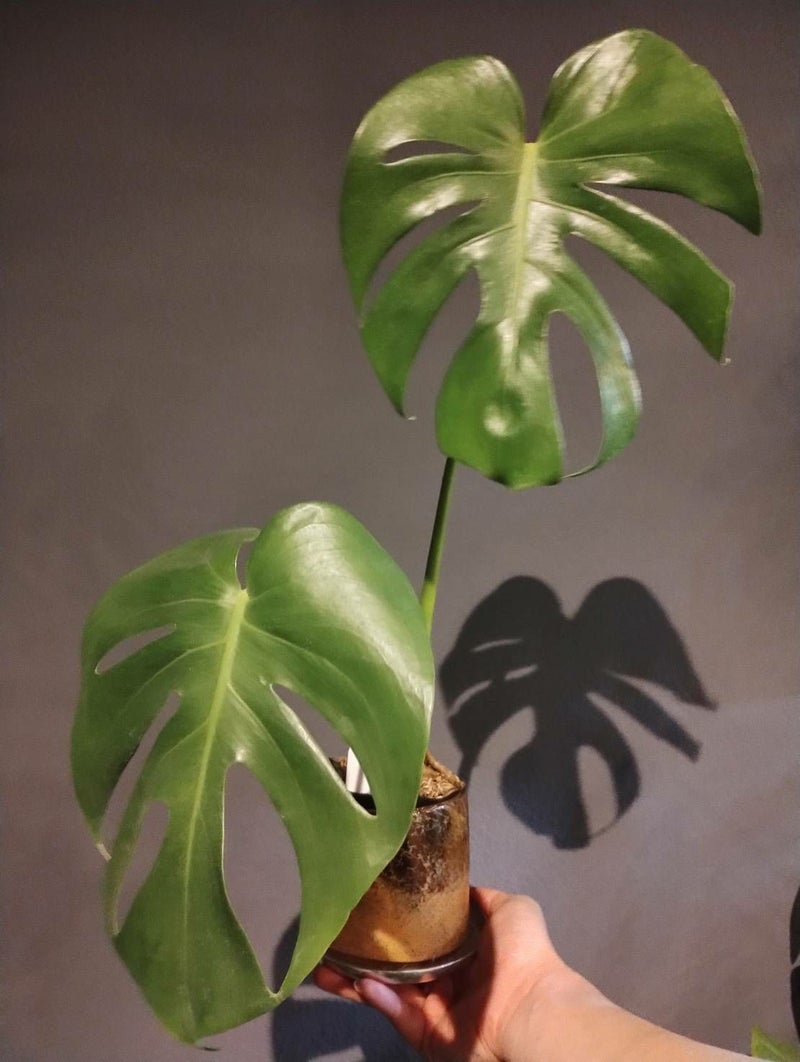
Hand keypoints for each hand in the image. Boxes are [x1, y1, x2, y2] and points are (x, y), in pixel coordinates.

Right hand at [313, 886, 564, 1061]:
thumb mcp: (510, 908)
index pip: (419, 937)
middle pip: (394, 965)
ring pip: (386, 991)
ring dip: (355, 978)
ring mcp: (434, 1011)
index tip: (363, 908)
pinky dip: (378, 998)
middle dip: (362, 954)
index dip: (392, 925)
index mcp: (464, 952)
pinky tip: (361, 982)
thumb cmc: (523, 954)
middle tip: (332, 940)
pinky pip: (396, 1014)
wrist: (532, 1010)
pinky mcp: (426, 1037)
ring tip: (325, 965)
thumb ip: (479, 897)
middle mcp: (445, 980)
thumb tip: (455, 885)